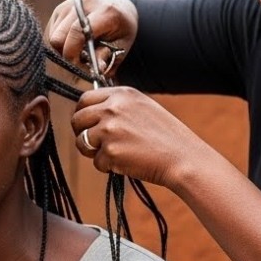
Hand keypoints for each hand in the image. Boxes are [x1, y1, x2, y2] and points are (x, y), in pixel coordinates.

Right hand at [45, 0, 138, 78]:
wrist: (113, 3)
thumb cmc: (120, 27)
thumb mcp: (122, 43)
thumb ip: (108, 57)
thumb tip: (97, 70)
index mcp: (103, 11)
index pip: (77, 32)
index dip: (73, 54)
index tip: (79, 67)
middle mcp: (81, 4)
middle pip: (59, 37)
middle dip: (66, 55)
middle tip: (80, 62)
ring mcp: (67, 6)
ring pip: (52, 38)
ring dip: (62, 50)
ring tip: (79, 52)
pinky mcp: (58, 10)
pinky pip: (51, 34)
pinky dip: (60, 44)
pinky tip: (74, 44)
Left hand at [70, 86, 205, 187]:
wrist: (183, 158)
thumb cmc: (167, 137)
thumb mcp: (143, 107)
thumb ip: (118, 106)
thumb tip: (91, 112)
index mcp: (122, 94)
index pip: (85, 99)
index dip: (83, 114)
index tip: (87, 124)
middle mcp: (112, 108)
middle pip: (77, 119)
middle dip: (82, 133)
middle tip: (96, 144)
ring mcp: (109, 129)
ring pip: (82, 142)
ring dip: (94, 152)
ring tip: (115, 154)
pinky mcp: (110, 151)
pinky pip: (96, 162)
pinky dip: (108, 166)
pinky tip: (127, 163)